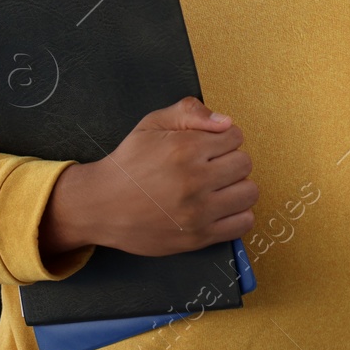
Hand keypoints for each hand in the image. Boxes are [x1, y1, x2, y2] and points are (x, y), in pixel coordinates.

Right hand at [40, 96, 256, 258]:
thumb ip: (189, 112)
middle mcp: (194, 180)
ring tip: (219, 187)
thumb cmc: (128, 163)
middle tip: (212, 166)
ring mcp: (198, 211)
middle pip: (244, 163)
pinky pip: (243, 223)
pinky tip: (221, 208)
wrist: (101, 205)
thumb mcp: (151, 124)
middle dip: (230, 160)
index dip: (224, 138)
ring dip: (238, 187)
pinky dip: (238, 214)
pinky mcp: (198, 236)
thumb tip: (226, 122)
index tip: (210, 146)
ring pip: (249, 192)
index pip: (235, 136)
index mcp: (185, 148)